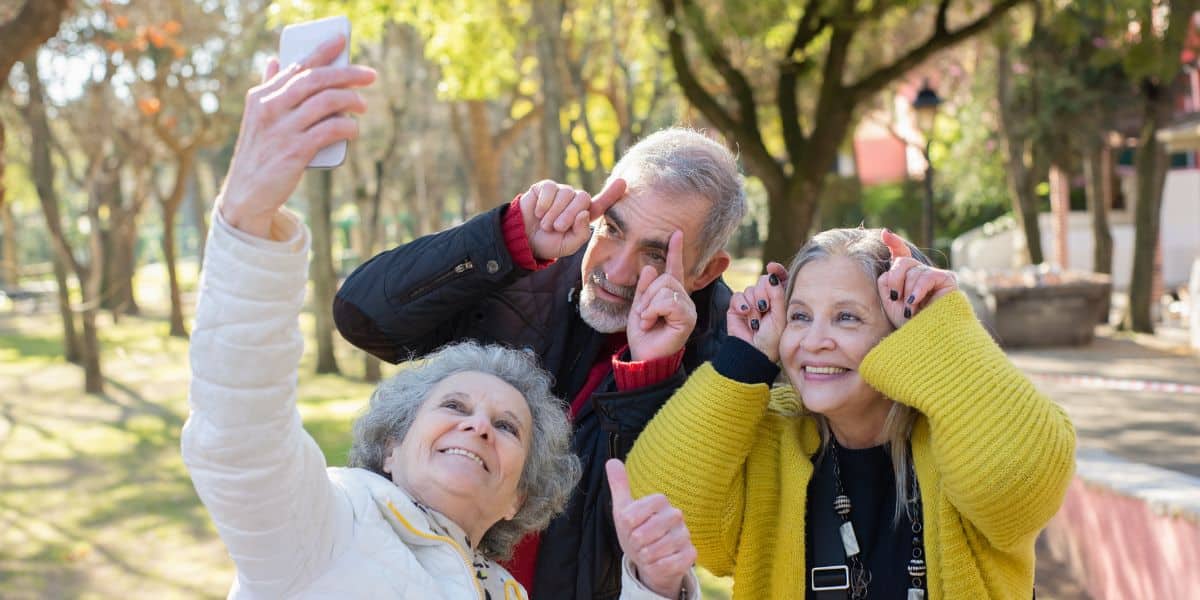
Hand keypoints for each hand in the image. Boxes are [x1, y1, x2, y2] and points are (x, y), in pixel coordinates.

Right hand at [218, 36, 375, 237]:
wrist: (247, 193)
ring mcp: (282, 130)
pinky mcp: (295, 152)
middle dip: (346, 73)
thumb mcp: (257, 117)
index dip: (322, 52)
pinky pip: (330, 130)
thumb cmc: (259, 153)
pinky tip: (354, 129)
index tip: (341, 41)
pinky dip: (347, 126)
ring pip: (326, 102)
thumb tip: (273, 60)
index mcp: (261, 96)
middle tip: (369, 75)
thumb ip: (268, 89)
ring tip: (363, 105)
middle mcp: (270, 108)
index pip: (296, 66)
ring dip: (351, 100)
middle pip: (315, 80)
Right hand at [519, 178, 625, 259]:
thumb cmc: (549, 243)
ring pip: (566, 193)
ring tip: (545, 224)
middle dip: (569, 215)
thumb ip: (581, 233)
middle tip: (557, 228)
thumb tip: (584, 213)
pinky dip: (544, 203)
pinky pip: (550, 189)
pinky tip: (538, 212)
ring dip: (554, 212)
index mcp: (584, 215)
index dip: (611, 193)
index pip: (601, 203)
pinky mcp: (546, 187)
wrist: (524, 239)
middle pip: (582, 198)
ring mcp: (561, 192)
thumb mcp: (568, 245)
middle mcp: (575, 201)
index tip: (622, 182)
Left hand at [607, 459, 695, 598]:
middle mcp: (676, 515)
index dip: (626, 527)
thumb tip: (612, 461)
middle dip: (634, 544)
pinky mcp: (691, 554)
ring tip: (647, 553)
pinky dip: (656, 567)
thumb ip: (619, 486)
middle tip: (638, 543)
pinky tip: (657, 563)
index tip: (629, 528)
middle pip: (641, 534)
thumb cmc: (637, 531)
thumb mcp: (624, 510)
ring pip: (654, 550)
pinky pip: (667, 564)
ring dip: (645, 556)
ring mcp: (685, 534)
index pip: (631, 515)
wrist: (652, 559)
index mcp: (660, 501)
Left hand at [627, 231, 695, 360]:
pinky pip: (668, 301)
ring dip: (648, 305)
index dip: (675, 251)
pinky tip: (651, 323)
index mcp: (671, 295)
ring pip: (665, 288)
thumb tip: (649, 267)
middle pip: (664, 278)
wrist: (644, 356)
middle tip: (643, 314)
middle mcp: (683, 299)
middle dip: (647, 294)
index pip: (674, 269)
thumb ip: (644, 287)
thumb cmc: (643, 335)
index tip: (676, 233)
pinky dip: (653, 311)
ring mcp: (687, 308)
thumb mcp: (638, 306)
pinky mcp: (687, 318)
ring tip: (647, 320)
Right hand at [727, 262, 788, 361]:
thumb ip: (778, 294)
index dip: (776, 271)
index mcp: (779, 300)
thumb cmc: (771, 338)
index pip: (779, 279)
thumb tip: (772, 276)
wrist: (753, 352)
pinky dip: (742, 304)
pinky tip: (746, 314)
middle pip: (763, 281)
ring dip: (753, 304)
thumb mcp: (780, 316)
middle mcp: (765, 299)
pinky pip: (738, 296)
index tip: (773, 267)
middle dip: (764, 293)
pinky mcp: (736, 307)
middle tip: (765, 308)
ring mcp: (750, 302)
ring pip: (750, 289)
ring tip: (756, 319)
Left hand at [877, 229, 957, 327]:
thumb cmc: (907, 323)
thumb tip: (893, 256)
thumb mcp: (889, 300)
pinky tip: (915, 303)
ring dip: (907, 292)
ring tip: (910, 310)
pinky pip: (927, 276)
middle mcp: (921, 273)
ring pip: (913, 270)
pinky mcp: (947, 279)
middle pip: (902, 261)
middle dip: (895, 279)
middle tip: (896, 298)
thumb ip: (887, 279)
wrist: (924, 339)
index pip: (901, 255)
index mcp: (907, 277)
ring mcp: (935, 275)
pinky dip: (918, 290)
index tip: (885, 233)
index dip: (895, 243)